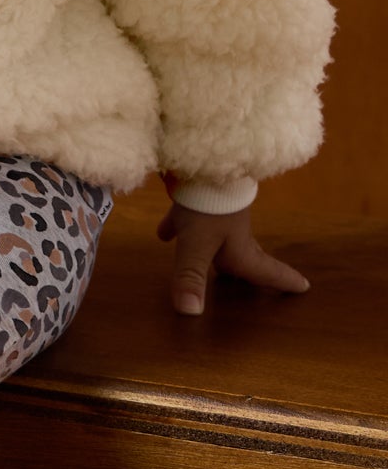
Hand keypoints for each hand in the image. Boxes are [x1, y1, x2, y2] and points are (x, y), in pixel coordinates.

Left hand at [156, 202, 309, 315]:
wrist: (202, 156)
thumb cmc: (207, 204)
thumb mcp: (197, 244)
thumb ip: (191, 276)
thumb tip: (190, 313)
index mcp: (240, 249)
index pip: (266, 271)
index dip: (283, 280)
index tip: (305, 286)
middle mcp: (232, 233)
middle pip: (245, 256)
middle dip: (249, 270)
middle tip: (258, 281)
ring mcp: (216, 213)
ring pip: (218, 237)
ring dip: (215, 251)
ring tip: (210, 263)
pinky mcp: (198, 197)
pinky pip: (190, 217)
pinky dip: (180, 225)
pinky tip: (163, 232)